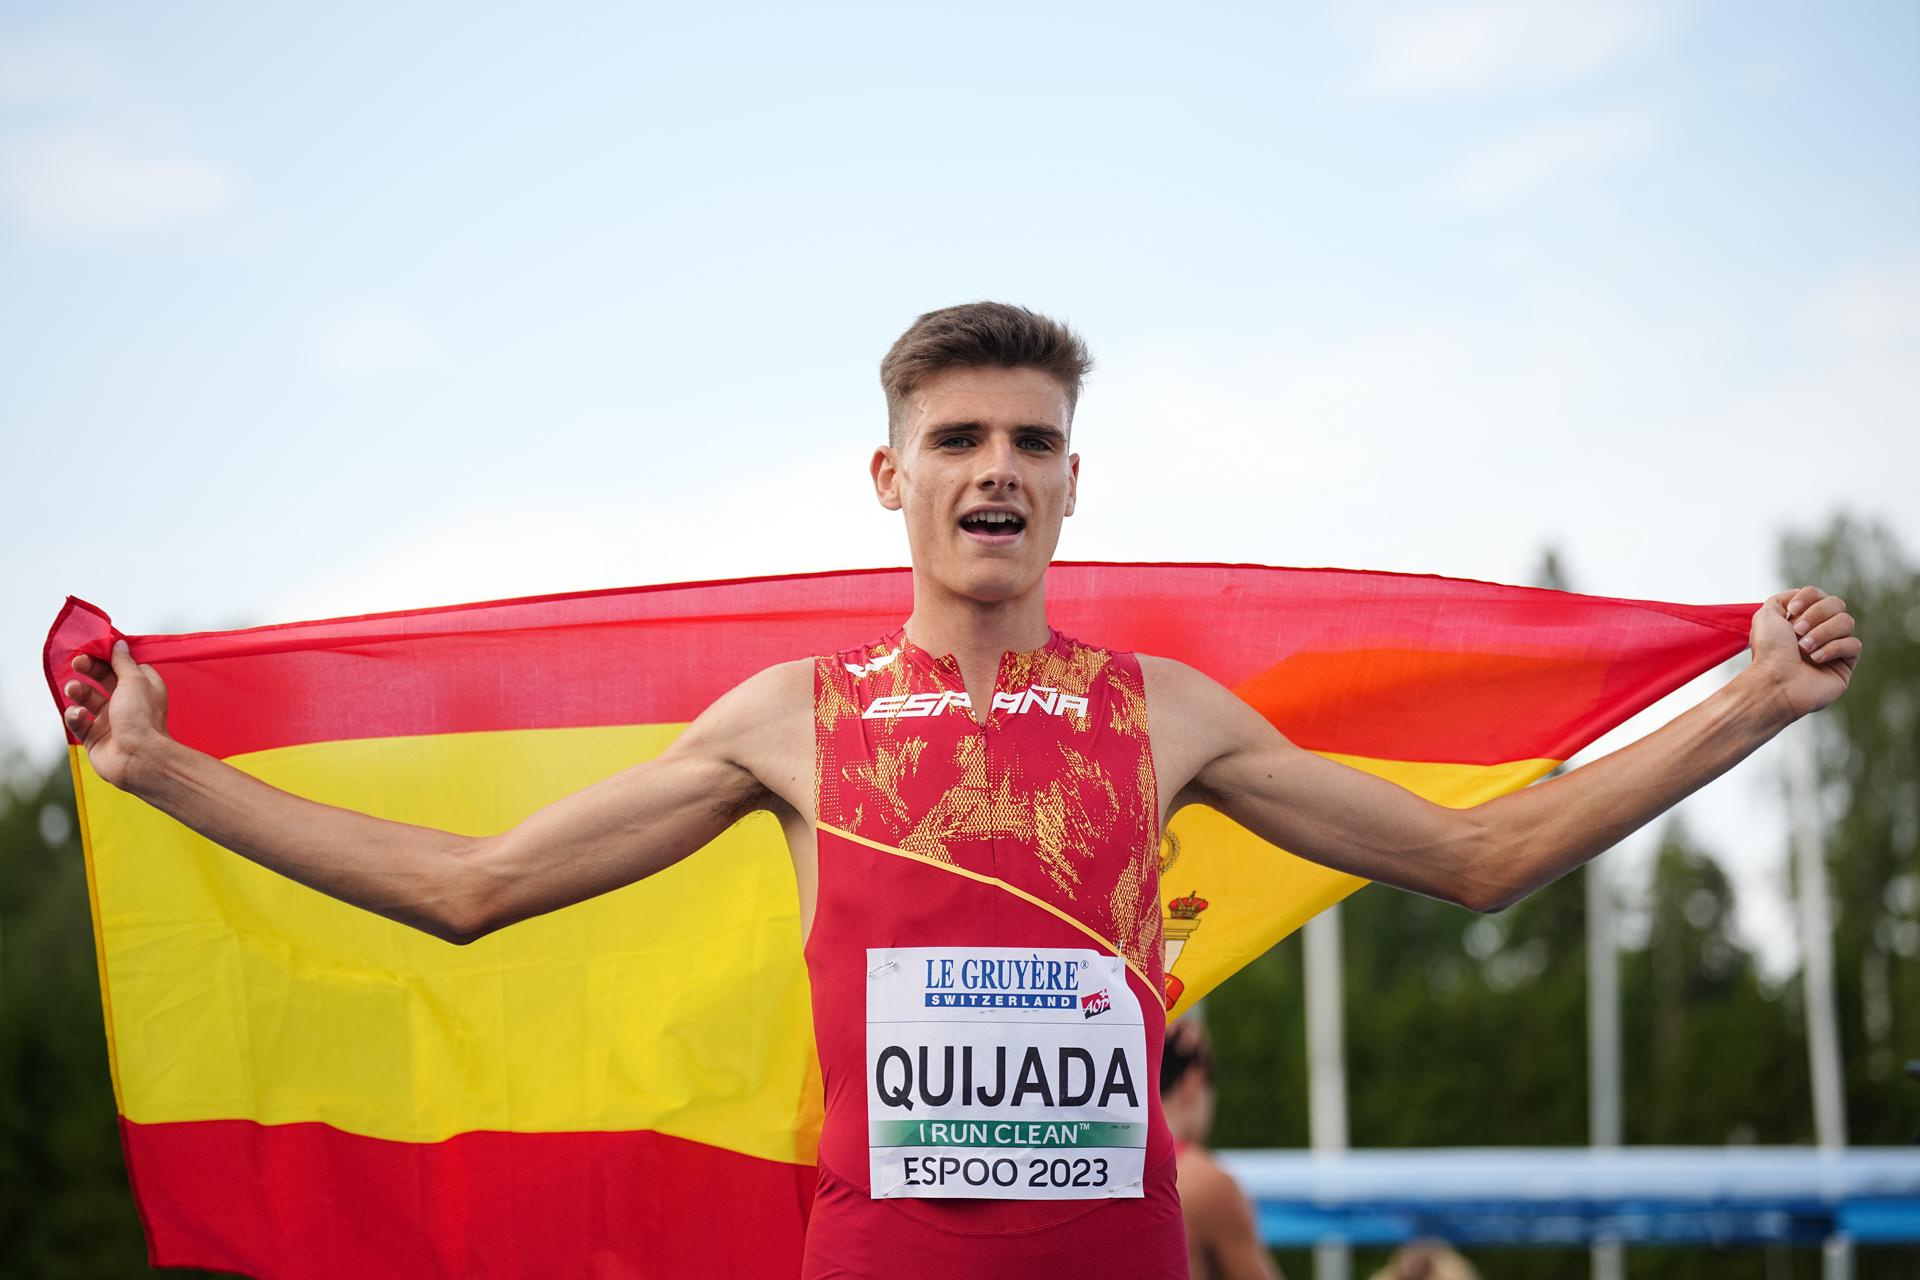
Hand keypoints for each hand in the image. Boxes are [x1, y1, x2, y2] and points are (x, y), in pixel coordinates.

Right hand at [63, 641, 171, 790]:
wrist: (138, 758)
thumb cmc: (141, 717)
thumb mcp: (135, 681)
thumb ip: (123, 662)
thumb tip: (119, 644)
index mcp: (142, 687)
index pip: (121, 666)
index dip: (107, 657)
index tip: (92, 647)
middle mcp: (126, 702)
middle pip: (101, 679)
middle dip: (87, 669)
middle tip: (76, 662)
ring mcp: (109, 720)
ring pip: (86, 699)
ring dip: (77, 691)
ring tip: (74, 689)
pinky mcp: (94, 737)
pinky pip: (78, 721)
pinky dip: (75, 715)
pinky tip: (80, 715)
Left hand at [1746, 586, 1860, 720]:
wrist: (1775, 682)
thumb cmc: (1768, 652)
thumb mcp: (1765, 617)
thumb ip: (1780, 600)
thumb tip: (1799, 595)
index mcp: (1799, 619)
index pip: (1818, 594)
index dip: (1808, 597)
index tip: (1792, 611)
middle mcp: (1818, 631)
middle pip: (1836, 603)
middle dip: (1816, 615)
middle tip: (1797, 632)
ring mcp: (1833, 647)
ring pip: (1847, 622)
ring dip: (1822, 632)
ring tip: (1804, 648)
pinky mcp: (1845, 664)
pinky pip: (1854, 644)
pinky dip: (1833, 649)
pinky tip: (1816, 659)